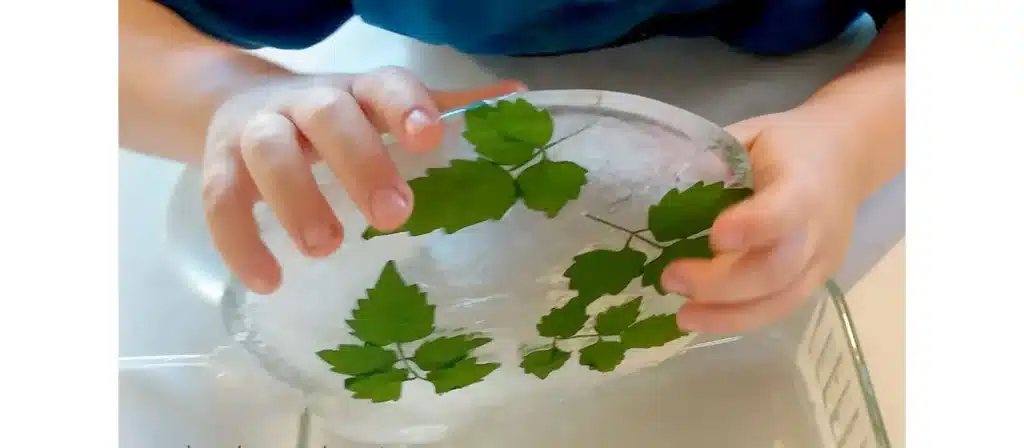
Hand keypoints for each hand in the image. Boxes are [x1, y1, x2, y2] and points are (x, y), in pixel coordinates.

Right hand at [201, 67, 522, 292]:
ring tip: (326, 248)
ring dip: (296, 198)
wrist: (236, 105)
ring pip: (267, 152)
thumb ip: (441, 109)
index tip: (430, 138)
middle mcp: (305, 103)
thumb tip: (518, 104)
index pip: (383, 85)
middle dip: (360, 161)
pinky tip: (268, 281)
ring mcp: (257, 131)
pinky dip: (240, 242)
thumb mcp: (382, 110)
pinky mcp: (218, 166)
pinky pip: (219, 200)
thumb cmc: (334, 119)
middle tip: (392, 215)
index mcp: (356, 92)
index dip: (406, 106)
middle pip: (327, 116)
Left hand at [661, 106, 869, 332]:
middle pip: (775, 270)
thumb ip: (714, 159)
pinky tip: (703, 318)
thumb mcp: (751, 134)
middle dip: (719, 284)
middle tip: (670, 278)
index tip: (712, 237)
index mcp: (803, 184)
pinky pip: (780, 309)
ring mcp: (821, 261)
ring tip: (683, 316)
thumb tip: (663, 187)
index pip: (783, 213)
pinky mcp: (816, 281)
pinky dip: (739, 319)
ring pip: (779, 301)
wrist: (846, 156)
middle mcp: (819, 229)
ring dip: (726, 315)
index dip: (750, 228)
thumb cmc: (788, 144)